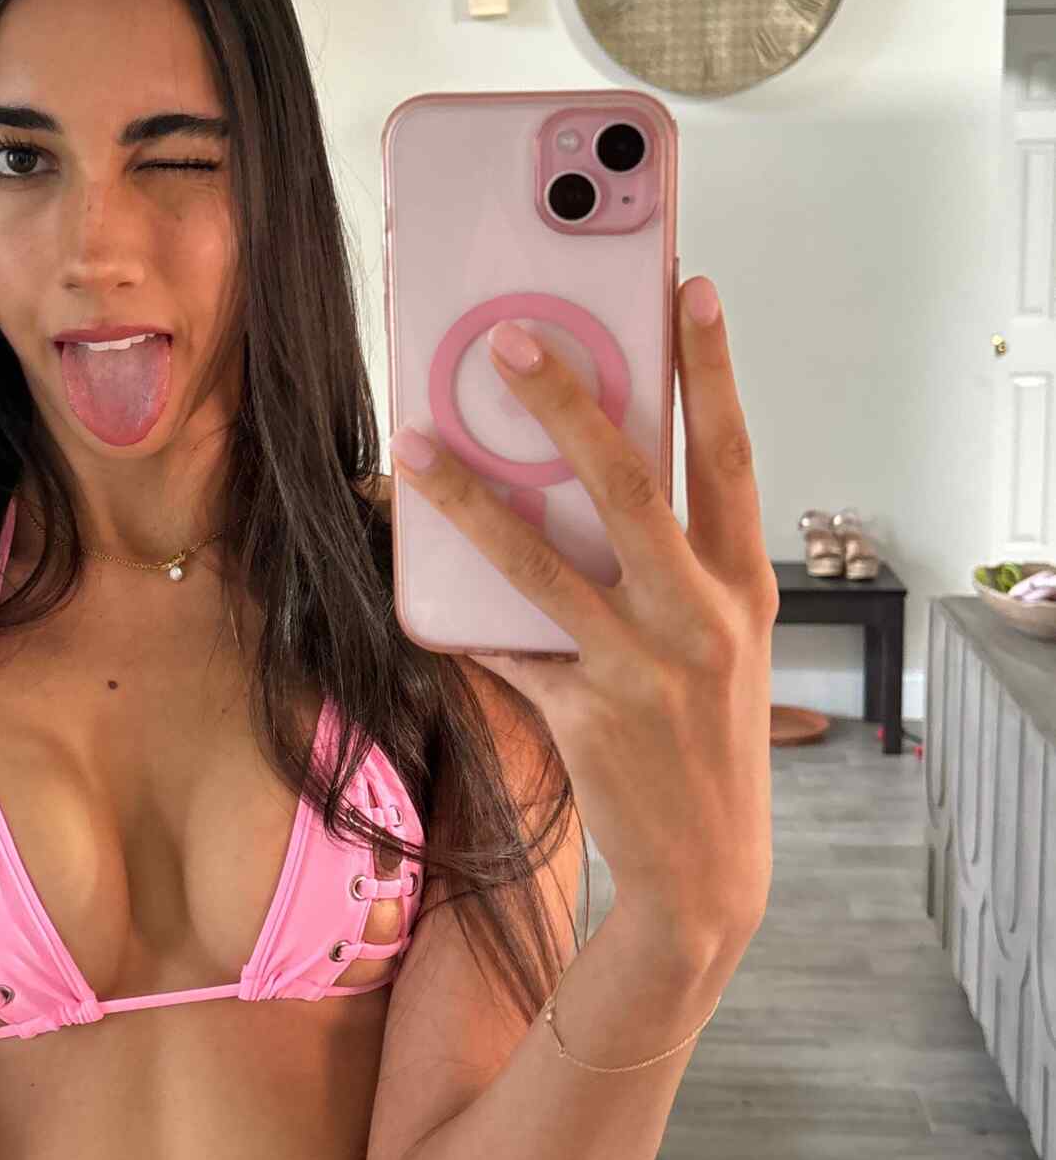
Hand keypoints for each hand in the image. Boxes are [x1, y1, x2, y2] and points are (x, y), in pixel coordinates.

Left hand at [387, 277, 775, 953]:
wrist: (710, 869)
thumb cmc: (709, 734)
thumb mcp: (718, 642)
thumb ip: (672, 567)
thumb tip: (581, 484)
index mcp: (742, 585)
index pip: (730, 456)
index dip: (711, 370)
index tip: (691, 289)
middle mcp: (701, 618)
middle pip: (628, 485)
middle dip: (567, 401)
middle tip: (511, 337)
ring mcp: (642, 668)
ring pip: (540, 560)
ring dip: (471, 496)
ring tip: (418, 442)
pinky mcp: (585, 713)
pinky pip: (506, 647)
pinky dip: (464, 618)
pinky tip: (419, 583)